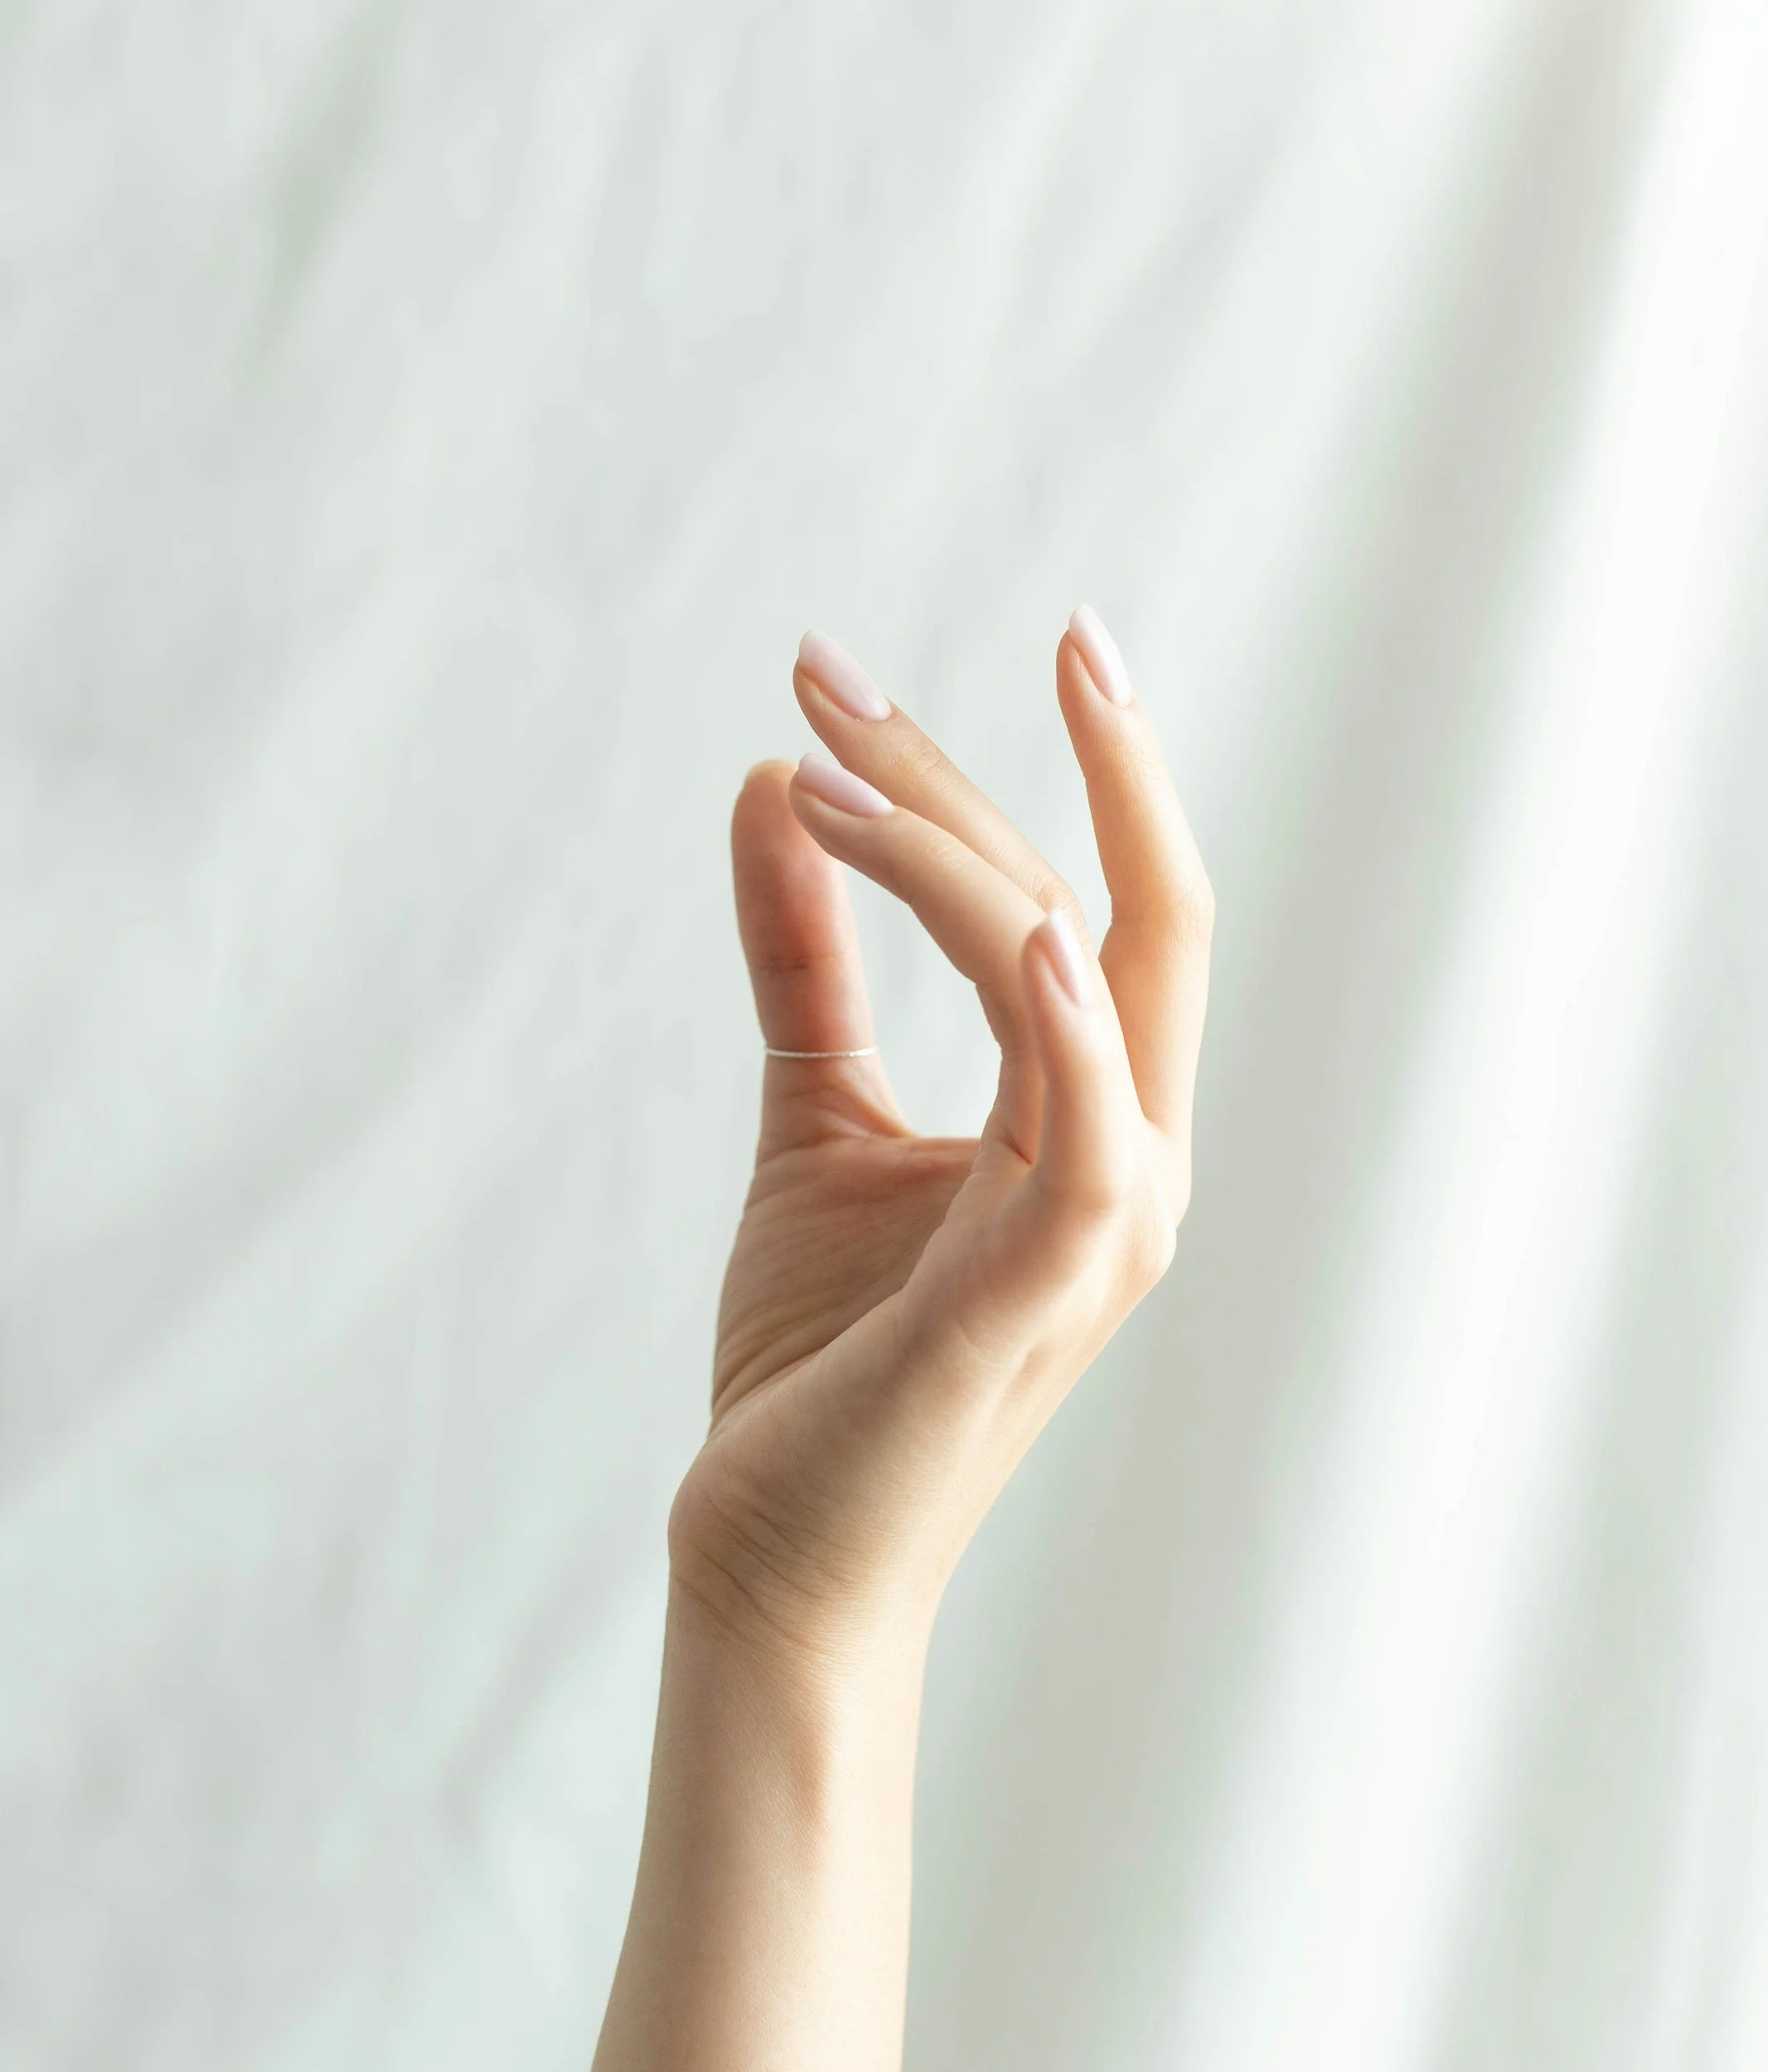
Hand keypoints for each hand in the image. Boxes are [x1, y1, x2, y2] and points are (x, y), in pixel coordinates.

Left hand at [669, 609, 1213, 1664]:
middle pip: (1122, 905)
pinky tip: (1018, 925)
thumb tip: (769, 784)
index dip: (961, 777)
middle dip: (994, 766)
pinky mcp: (1043, 1288)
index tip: (828, 683)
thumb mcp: (812, 1118)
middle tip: (822, 666)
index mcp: (1094, 1117)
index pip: (1068, 901)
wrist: (776, 1555)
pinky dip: (1072, 1019)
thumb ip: (811, 963)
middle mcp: (1134, 1157)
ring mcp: (1107, 1224)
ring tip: (811, 763)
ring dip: (955, 852)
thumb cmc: (817, 1353)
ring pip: (1088, 971)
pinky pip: (1091, 1128)